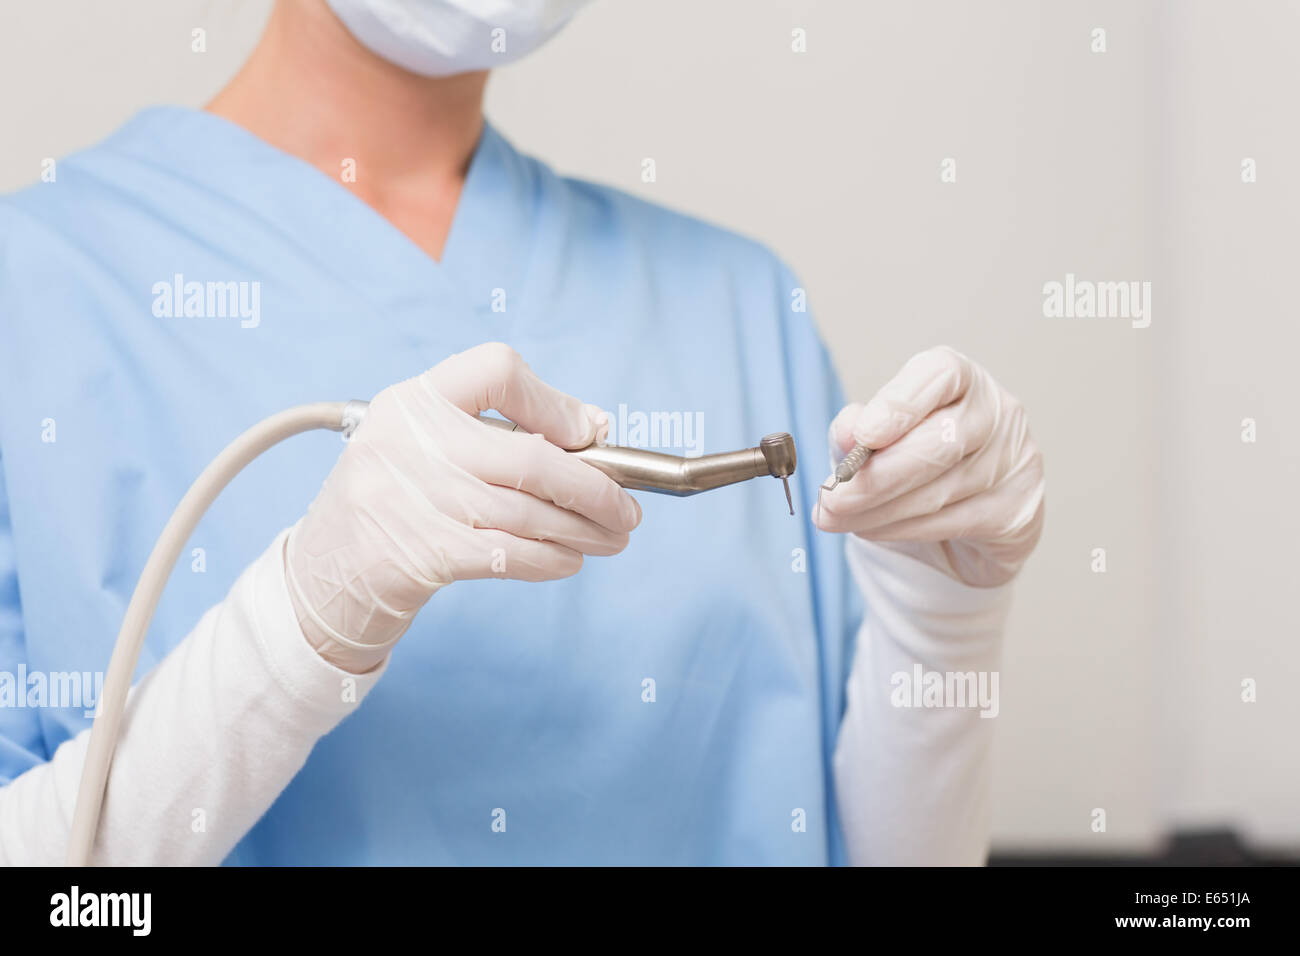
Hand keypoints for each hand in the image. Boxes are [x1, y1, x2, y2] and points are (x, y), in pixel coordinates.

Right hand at [286, 342, 640, 670]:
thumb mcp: (425, 446)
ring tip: (612, 537)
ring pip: (528, 513)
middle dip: (595, 487)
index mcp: (412, 400)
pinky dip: (551, 559)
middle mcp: (409, 442)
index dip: (553, 401)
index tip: (586, 434)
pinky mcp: (420, 554)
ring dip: (583, 530)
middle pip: (530, 456)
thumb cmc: (394, 501)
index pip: (496, 369)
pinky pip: (509, 554)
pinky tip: (569, 559)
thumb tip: (594, 428)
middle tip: (627, 508)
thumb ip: (498, 430)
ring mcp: (412, 499)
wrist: (321, 575)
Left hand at [813, 346, 1044, 587]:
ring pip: (940, 491)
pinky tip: (870, 529)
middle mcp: (996, 412)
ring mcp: (1015, 461)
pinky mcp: (1018, 509)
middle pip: (942, 440)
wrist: (961, 521)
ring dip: (878, 510)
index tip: (863, 435)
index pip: (939, 374)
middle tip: (832, 498)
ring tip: (835, 517)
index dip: (900, 404)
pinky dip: (901, 529)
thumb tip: (848, 433)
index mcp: (960, 379)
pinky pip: (952, 523)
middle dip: (878, 475)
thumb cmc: (912, 461)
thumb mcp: (873, 439)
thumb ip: (856, 430)